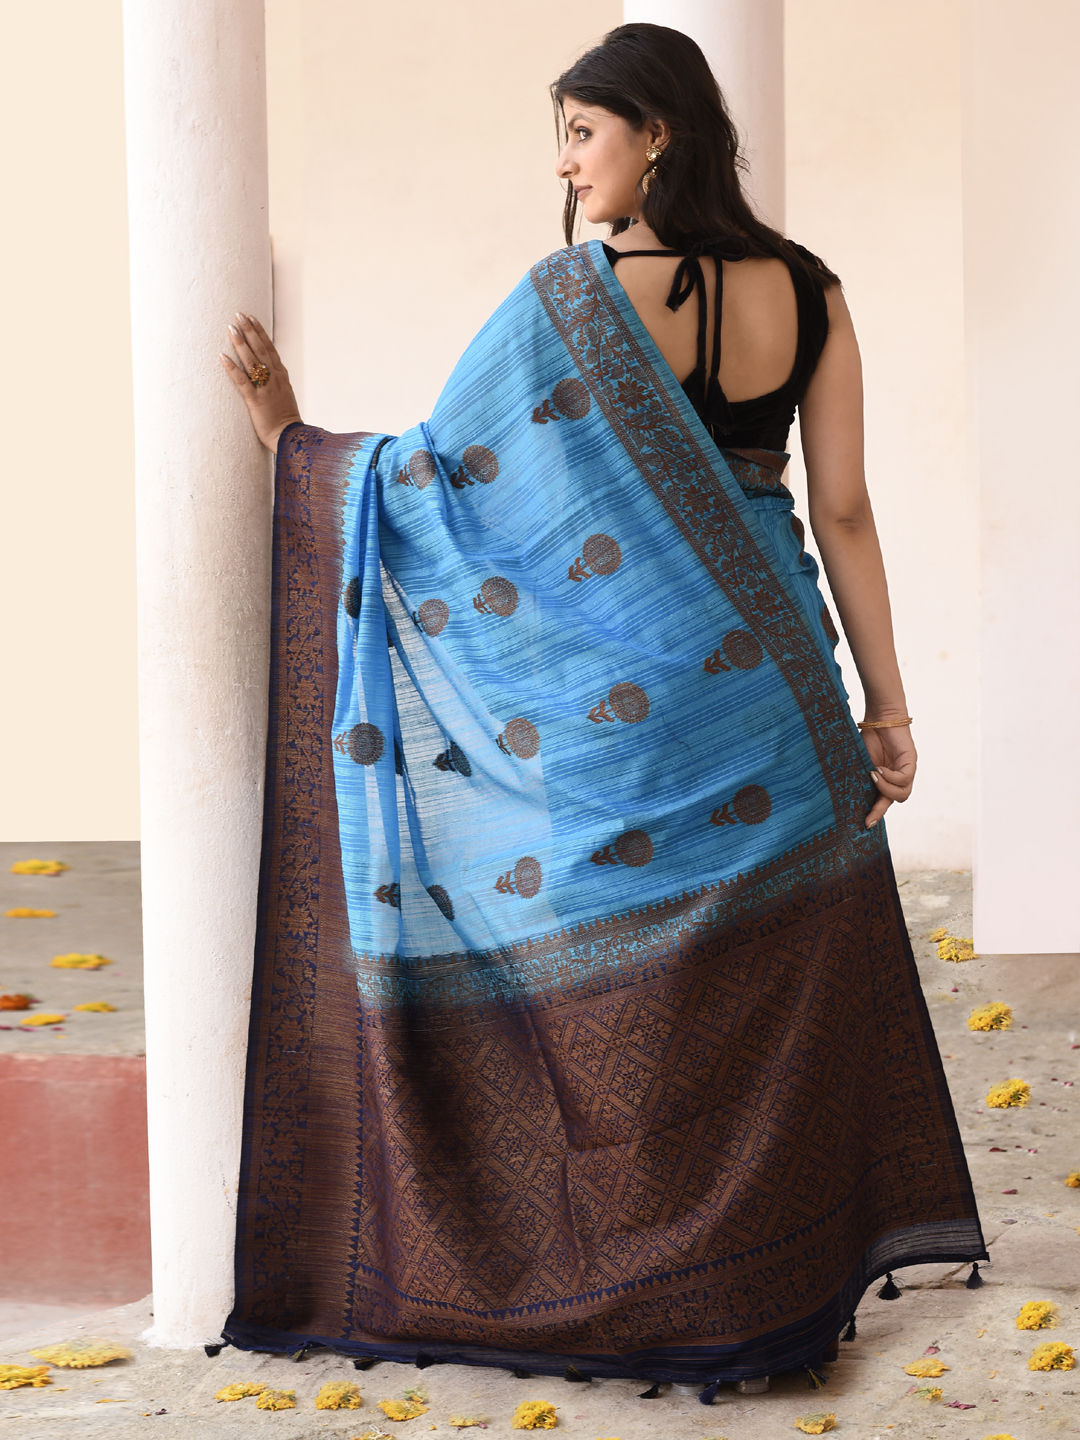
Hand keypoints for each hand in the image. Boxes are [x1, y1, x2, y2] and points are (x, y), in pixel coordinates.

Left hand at [219, 312, 302, 452]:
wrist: (291, 438)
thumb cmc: (286, 421)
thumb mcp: (285, 397)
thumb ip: (278, 383)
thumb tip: (269, 374)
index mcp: (282, 377)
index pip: (270, 349)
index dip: (260, 332)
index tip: (252, 318)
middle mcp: (275, 378)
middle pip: (261, 349)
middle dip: (249, 330)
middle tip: (239, 314)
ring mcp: (265, 388)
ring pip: (252, 360)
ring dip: (241, 343)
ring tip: (231, 327)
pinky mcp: (255, 400)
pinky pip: (241, 381)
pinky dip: (232, 368)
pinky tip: (222, 356)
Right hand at [861, 718, 916, 827]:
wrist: (878, 716)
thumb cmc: (867, 737)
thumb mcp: (861, 762)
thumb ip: (860, 777)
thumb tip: (846, 795)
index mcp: (886, 779)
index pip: (884, 801)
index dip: (875, 814)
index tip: (865, 824)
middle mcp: (899, 776)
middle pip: (897, 799)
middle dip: (881, 808)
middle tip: (867, 811)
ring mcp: (907, 769)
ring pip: (903, 793)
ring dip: (886, 788)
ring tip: (872, 776)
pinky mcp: (911, 761)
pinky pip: (905, 778)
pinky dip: (890, 777)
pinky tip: (879, 769)